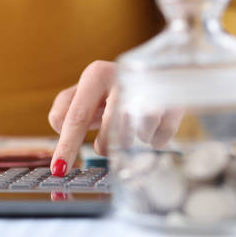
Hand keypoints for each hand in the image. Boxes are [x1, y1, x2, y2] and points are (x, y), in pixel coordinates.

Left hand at [48, 61, 182, 176]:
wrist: (165, 65)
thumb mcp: (85, 91)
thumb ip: (63, 110)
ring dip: (130, 140)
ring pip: (133, 137)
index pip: (74, 118)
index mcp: (95, 75)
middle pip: (108, 134)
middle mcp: (122, 77)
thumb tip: (59, 133)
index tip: (59, 170)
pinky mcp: (176, 101)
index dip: (66, 147)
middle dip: (105, 146)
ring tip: (131, 126)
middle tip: (104, 145)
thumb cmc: (114, 86)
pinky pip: (159, 138)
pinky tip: (152, 128)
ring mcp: (152, 89)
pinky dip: (154, 140)